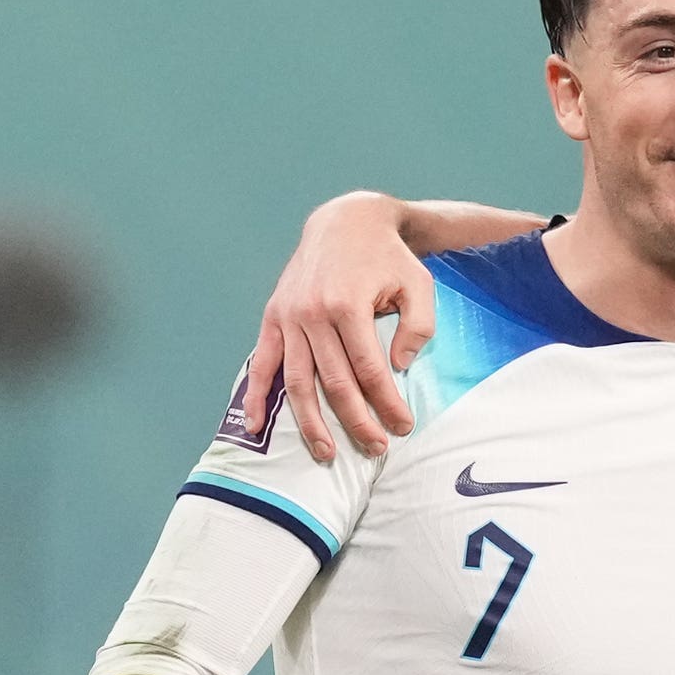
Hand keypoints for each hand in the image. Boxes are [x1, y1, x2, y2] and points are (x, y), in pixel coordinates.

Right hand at [247, 191, 435, 464]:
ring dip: (311, 422)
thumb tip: (399, 368)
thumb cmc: (389, 258)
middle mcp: (312, 313)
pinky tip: (257, 426)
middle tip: (376, 449)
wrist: (346, 222)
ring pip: (297, 382)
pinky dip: (256, 396)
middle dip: (356, 421)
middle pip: (334, 383)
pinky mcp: (273, 317)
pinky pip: (261, 364)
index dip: (386, 404)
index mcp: (348, 305)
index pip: (369, 370)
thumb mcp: (419, 285)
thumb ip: (418, 328)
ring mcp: (288, 317)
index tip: (402, 427)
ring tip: (327, 453)